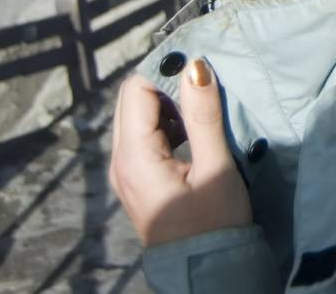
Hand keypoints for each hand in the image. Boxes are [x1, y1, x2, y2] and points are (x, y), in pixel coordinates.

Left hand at [109, 60, 253, 245]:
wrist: (207, 270)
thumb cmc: (214, 222)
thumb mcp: (215, 167)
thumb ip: (203, 116)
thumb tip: (195, 67)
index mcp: (133, 157)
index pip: (135, 90)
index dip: (165, 70)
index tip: (201, 64)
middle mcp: (120, 161)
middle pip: (131, 100)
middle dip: (165, 83)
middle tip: (205, 82)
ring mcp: (125, 171)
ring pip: (137, 116)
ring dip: (168, 103)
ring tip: (204, 105)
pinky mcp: (137, 178)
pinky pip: (144, 135)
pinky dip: (167, 122)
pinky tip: (195, 129)